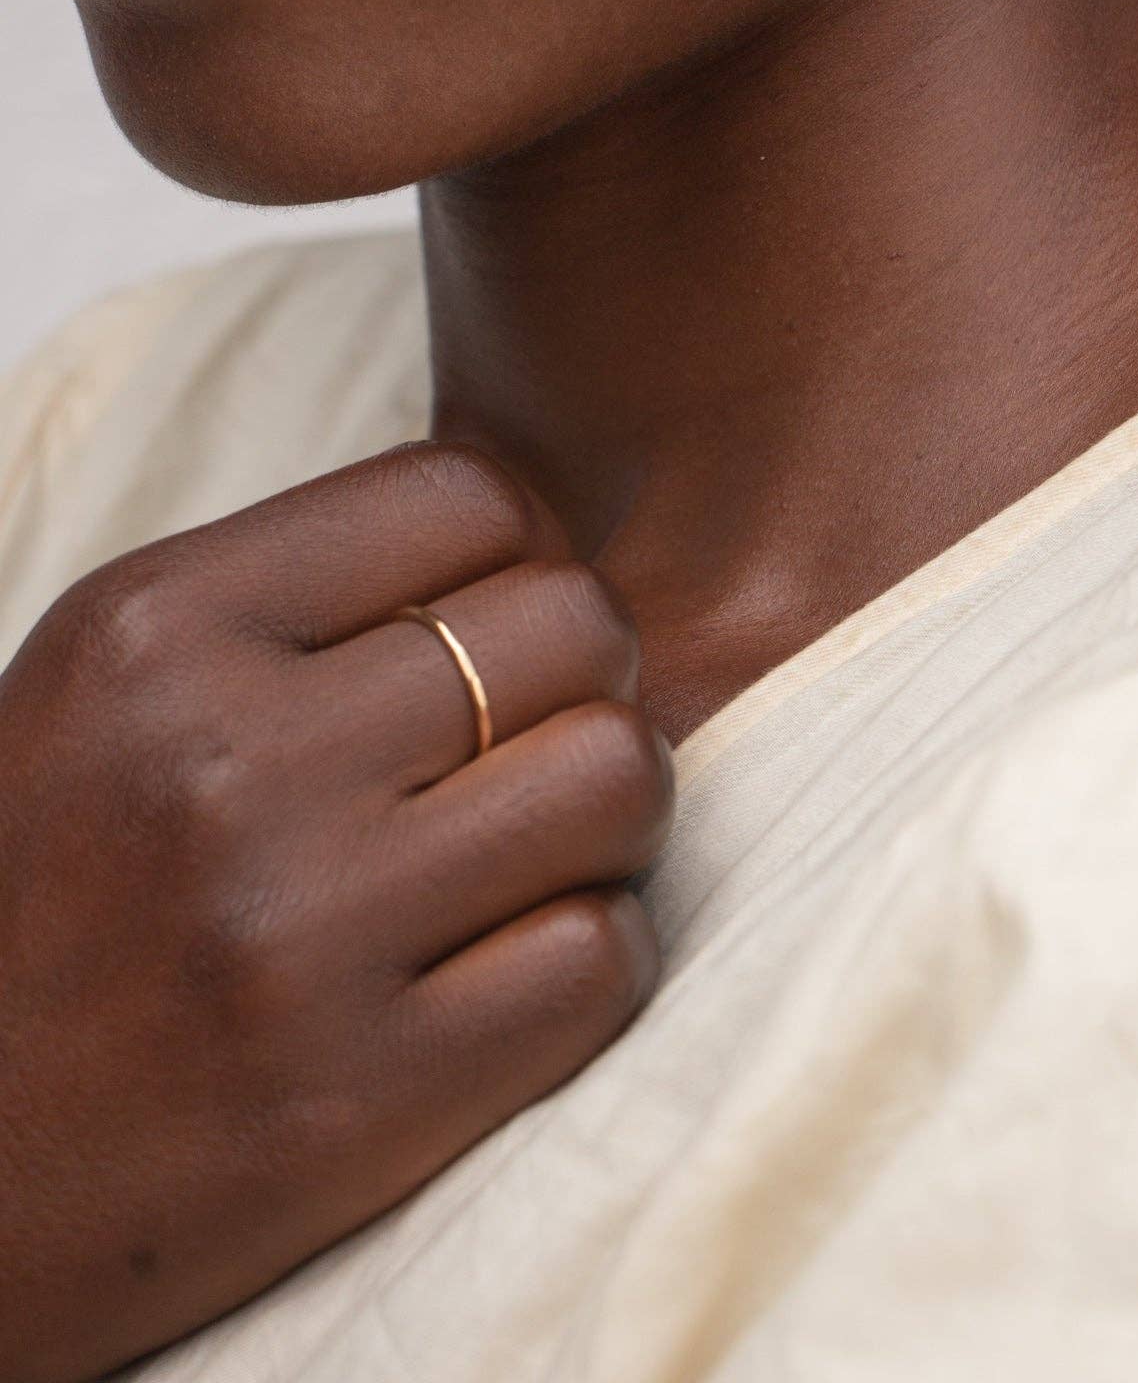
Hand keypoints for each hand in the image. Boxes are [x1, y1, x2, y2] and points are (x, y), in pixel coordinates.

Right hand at [0, 444, 672, 1382]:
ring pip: (620, 777)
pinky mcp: (360, 1101)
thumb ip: (294, 606)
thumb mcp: (105, 693)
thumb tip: (527, 553)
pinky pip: (604, 958)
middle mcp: (224, 761)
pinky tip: (516, 971)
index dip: (517, 560)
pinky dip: (592, 957)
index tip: (488, 634)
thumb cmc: (45, 905)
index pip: (471, 496)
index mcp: (153, 629)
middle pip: (573, 625)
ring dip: (609, 817)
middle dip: (586, 681)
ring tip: (538, 855)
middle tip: (532, 748)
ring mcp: (296, 935)